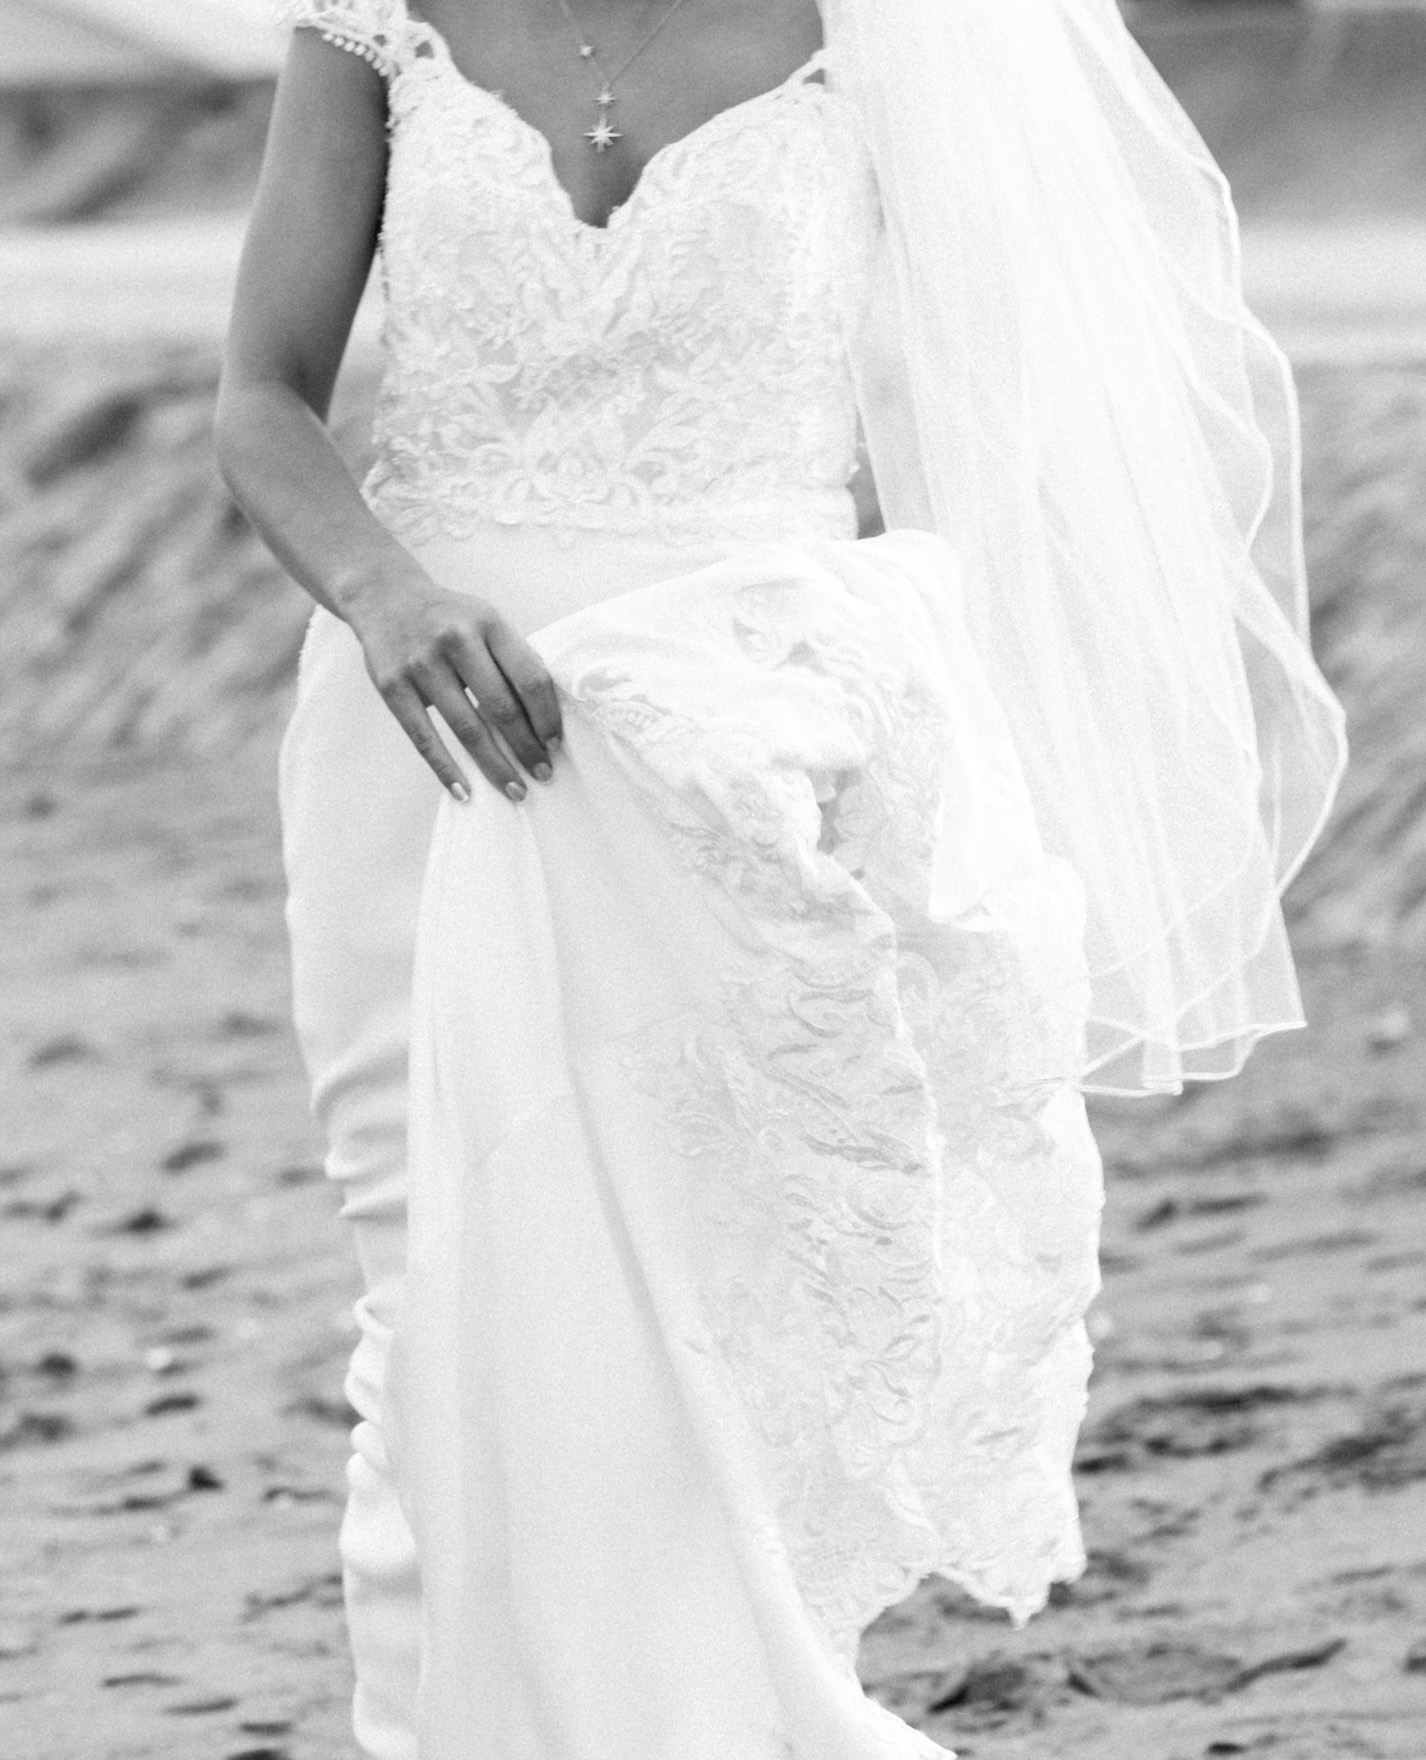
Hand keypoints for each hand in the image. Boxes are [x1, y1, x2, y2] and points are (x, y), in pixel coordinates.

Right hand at [349, 579, 561, 801]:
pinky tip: (465, 791)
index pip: (529, 677)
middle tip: (543, 773)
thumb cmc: (448, 618)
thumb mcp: (485, 620)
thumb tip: (544, 717)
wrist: (385, 598)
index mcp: (488, 623)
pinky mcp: (393, 686)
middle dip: (526, 747)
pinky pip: (424, 738)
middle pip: (501, 707)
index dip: (546, 716)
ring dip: (495, 765)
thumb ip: (511, 658)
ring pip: (467, 728)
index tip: (555, 743)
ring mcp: (421, 664)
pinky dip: (446, 769)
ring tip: (515, 789)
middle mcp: (456, 640)